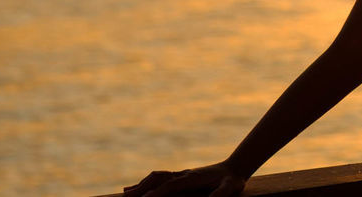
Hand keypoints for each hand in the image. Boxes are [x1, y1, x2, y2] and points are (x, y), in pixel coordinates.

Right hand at [122, 160, 245, 196]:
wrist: (235, 167)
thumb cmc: (233, 180)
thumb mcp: (232, 187)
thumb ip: (221, 193)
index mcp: (193, 178)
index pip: (171, 185)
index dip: (158, 192)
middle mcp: (184, 174)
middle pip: (159, 178)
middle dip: (143, 187)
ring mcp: (181, 174)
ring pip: (157, 177)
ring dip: (142, 185)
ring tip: (125, 193)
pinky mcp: (180, 177)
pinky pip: (160, 179)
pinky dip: (146, 183)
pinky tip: (137, 188)